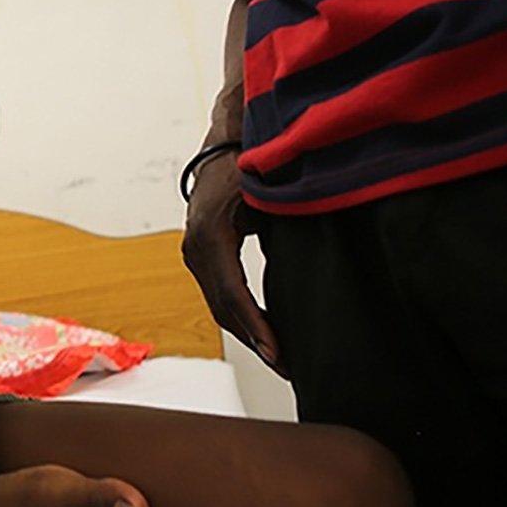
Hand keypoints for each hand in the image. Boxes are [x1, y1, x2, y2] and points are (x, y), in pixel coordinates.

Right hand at [181, 150, 283, 373]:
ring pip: (219, 304)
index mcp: (211, 233)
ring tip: (280, 355)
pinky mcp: (201, 252)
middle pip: (223, 307)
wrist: (228, 139)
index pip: (232, 294)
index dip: (256, 327)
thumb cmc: (250, 162)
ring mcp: (194, 249)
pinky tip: (267, 327)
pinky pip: (219, 292)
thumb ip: (286, 235)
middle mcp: (195, 245)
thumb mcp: (270, 198)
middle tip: (287, 366)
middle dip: (255, 339)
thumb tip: (313, 277)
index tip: (278, 353)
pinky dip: (242, 314)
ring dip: (248, 331)